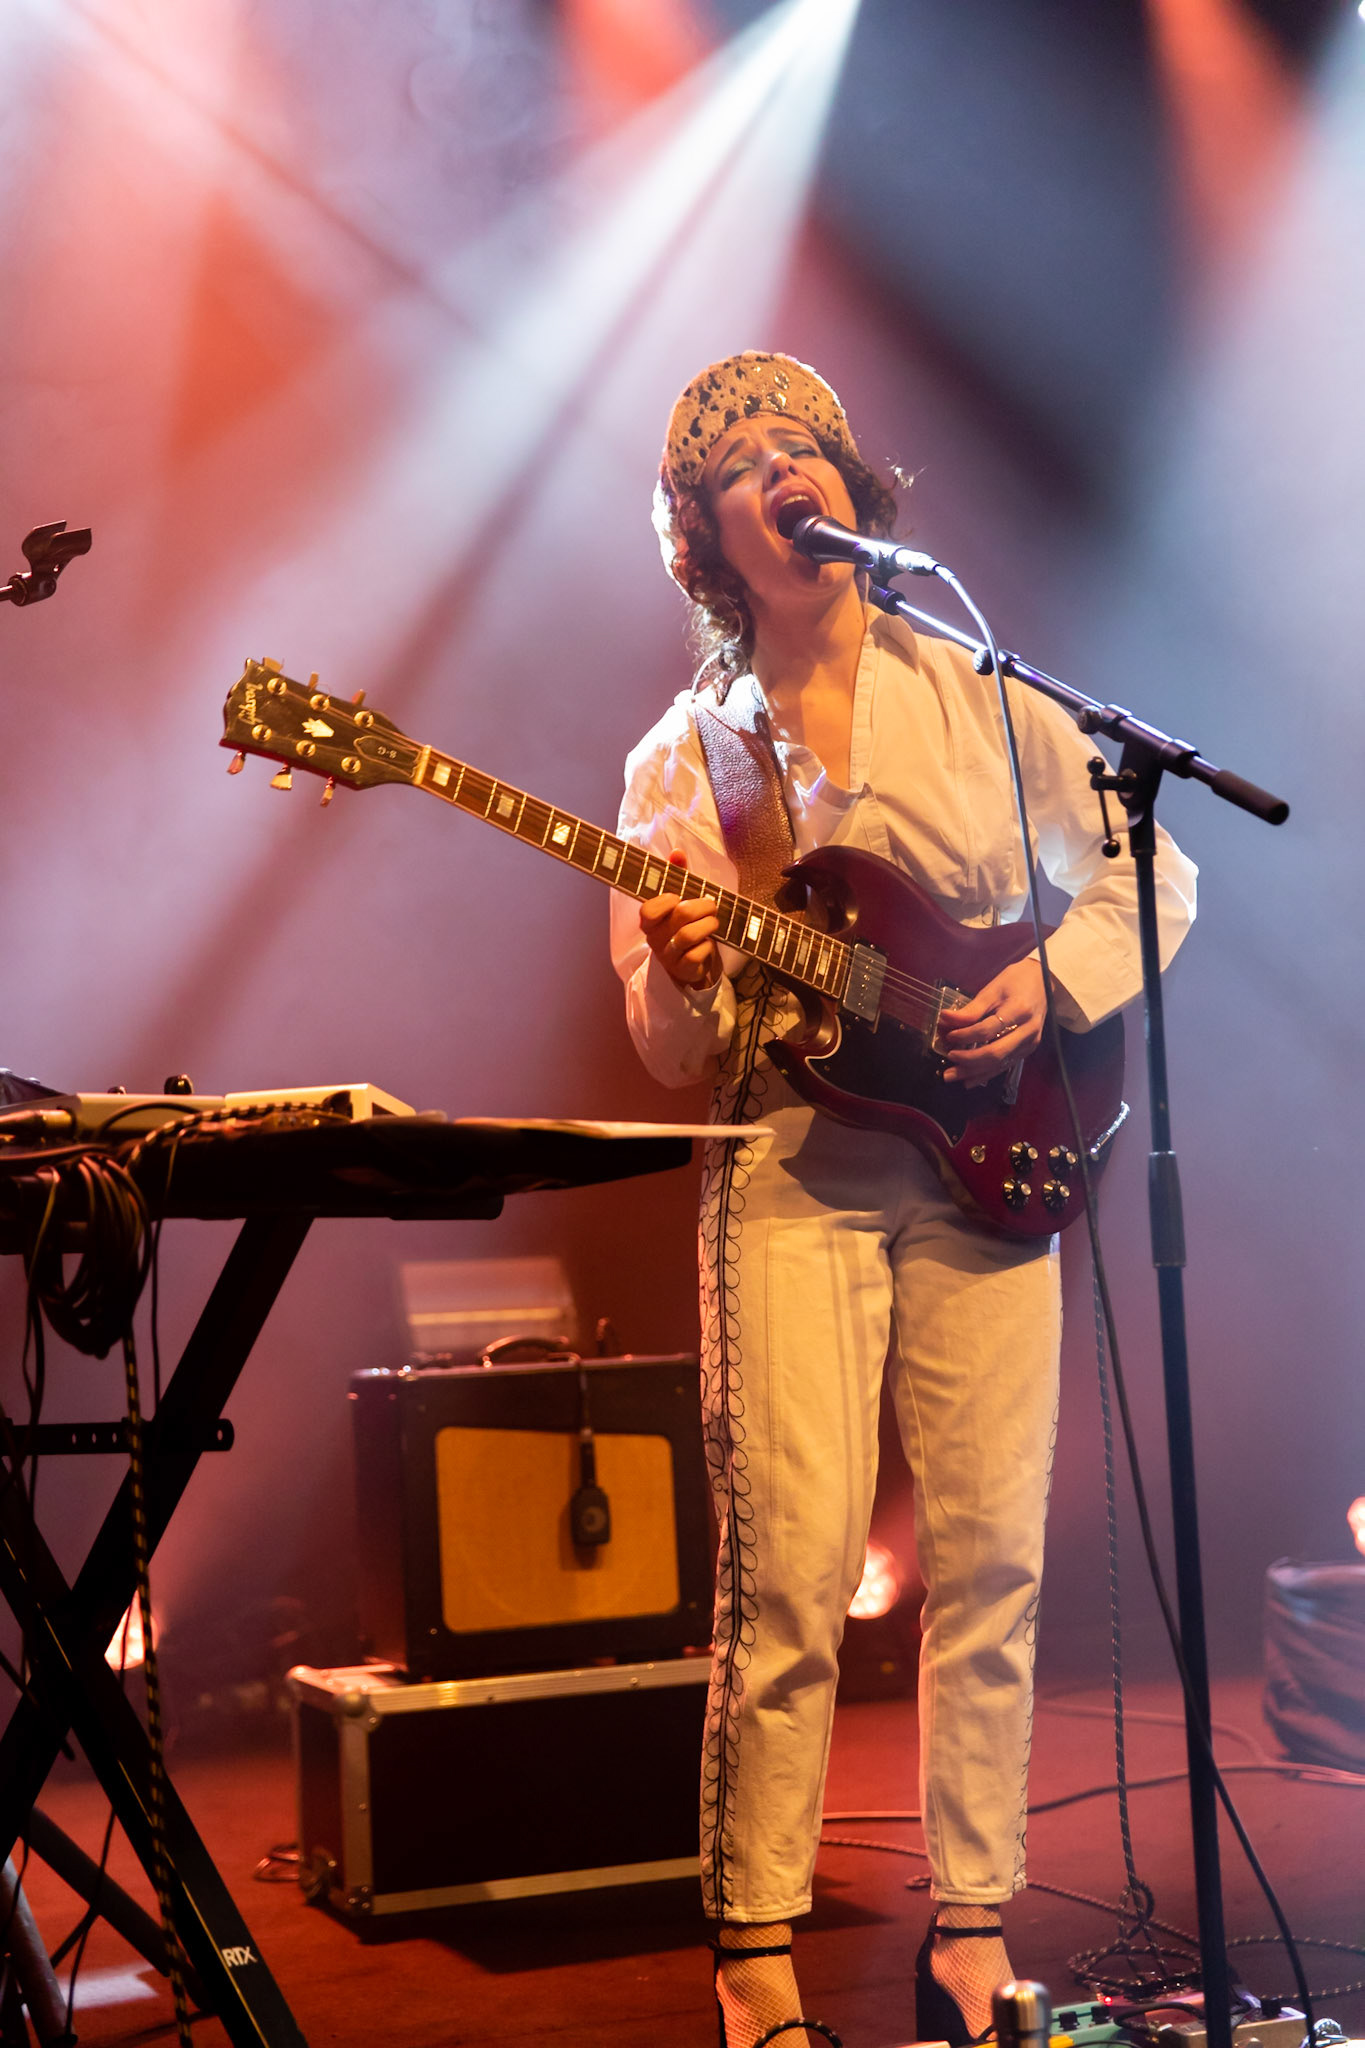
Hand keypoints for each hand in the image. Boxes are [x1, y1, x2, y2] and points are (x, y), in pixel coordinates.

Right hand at [639, 865, 721, 991]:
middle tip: (711, 906)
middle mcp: (654, 937)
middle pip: (681, 914)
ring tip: (714, 922)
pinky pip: (697, 954)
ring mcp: (667, 955)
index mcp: (649, 920)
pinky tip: (709, 943)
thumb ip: (677, 875)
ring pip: (690, 935)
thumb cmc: (683, 925)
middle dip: (704, 906)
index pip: (649, 909)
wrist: (689, 963)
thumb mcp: (680, 899)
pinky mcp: (682, 969)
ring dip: (709, 924)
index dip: (668, 900)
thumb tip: (677, 852)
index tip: (679, 897)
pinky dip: (708, 946)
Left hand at [937, 958, 1047, 1086]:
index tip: (949, 1035)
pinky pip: (1005, 1065)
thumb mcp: (993, 989)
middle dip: (968, 1060)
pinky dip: (986, 1074)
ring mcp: (1029, 1043)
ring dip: (974, 1072)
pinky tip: (970, 1080)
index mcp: (1018, 1010)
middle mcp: (1027, 1030)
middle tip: (948, 1060)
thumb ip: (972, 1008)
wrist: (1044, 981)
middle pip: (995, 1052)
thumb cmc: (1016, 981)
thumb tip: (946, 1018)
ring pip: (999, 1063)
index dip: (965, 1035)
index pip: (988, 1029)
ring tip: (952, 1076)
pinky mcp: (1028, 1049)